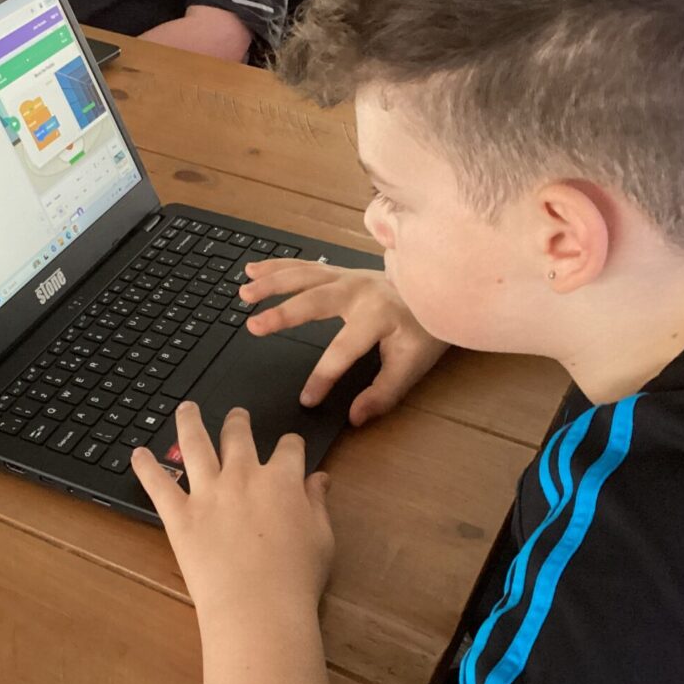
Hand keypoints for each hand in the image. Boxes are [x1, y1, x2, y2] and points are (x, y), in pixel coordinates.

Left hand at [132, 404, 333, 623]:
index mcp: (282, 480)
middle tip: (236, 415)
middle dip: (238, 422)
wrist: (258, 609)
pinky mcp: (180, 515)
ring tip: (186, 409)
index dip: (291, 445)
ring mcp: (208, 493)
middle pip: (238, 436)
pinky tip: (137, 454)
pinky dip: (146, 467)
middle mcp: (243, 476)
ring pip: (195, 445)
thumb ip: (317, 503)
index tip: (290, 446)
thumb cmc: (297, 578)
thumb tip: (319, 479)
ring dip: (190, 422)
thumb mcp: (322, 538)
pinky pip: (158, 485)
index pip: (289, 448)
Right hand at [240, 260, 447, 425]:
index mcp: (378, 316)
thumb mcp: (413, 366)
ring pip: (303, 277)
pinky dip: (277, 266)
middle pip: (315, 301)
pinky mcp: (340, 271)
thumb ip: (384, 393)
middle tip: (254, 327)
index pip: (343, 351)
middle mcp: (359, 291)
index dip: (323, 377)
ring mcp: (347, 276)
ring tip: (244, 293)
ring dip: (271, 283)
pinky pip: (304, 266)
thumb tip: (356, 417)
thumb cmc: (424, 329)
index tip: (306, 399)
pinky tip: (253, 269)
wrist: (439, 288)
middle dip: (284, 314)